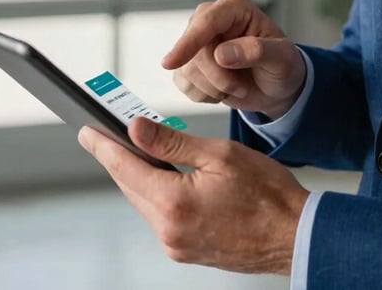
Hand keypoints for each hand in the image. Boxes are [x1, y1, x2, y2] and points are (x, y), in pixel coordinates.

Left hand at [78, 117, 307, 273]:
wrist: (294, 235)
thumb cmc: (267, 192)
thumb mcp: (220, 154)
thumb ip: (173, 143)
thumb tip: (137, 129)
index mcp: (174, 203)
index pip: (126, 168)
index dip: (104, 146)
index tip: (86, 131)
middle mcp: (168, 231)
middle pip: (131, 187)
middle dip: (119, 159)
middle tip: (105, 135)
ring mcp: (176, 246)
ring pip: (145, 202)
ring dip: (140, 177)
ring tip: (137, 150)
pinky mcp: (186, 252)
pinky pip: (161, 218)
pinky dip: (157, 195)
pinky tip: (164, 178)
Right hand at [163, 0, 305, 119]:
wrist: (276, 85)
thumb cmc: (282, 65)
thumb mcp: (282, 58)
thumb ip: (257, 51)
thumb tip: (221, 53)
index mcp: (235, 7)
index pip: (206, 21)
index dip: (189, 42)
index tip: (171, 63)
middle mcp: (211, 19)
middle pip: (195, 50)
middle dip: (218, 78)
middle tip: (242, 87)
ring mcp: (197, 41)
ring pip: (186, 70)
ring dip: (214, 88)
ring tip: (238, 86)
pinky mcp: (189, 63)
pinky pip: (184, 84)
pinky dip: (204, 96)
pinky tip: (222, 91)